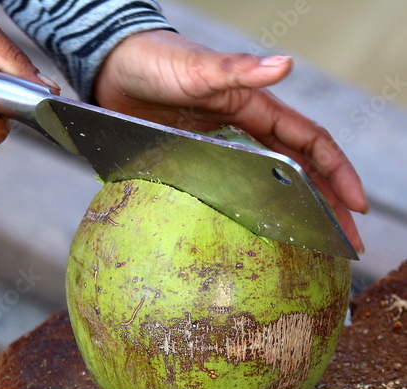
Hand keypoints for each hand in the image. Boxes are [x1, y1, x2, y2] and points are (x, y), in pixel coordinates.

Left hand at [94, 30, 367, 252]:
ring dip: (297, 211)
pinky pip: (235, 189)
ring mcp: (226, 149)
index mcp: (256, 109)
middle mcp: (247, 131)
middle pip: (301, 171)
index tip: (357, 204)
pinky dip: (254, 209)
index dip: (338, 172)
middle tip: (346, 241)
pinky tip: (260, 231)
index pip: (311, 143)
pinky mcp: (201, 161)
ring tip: (315, 244)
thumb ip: (235, 69)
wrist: (114, 71)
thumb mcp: (195, 68)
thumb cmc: (155, 62)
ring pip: (273, 183)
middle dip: (329, 203)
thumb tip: (285, 64)